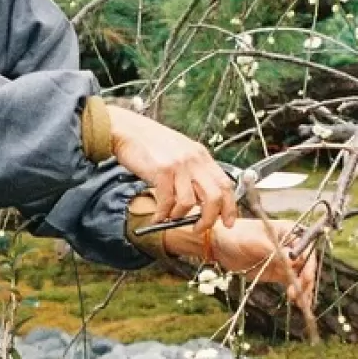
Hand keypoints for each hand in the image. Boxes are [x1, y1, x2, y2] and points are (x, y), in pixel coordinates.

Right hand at [106, 105, 237, 231]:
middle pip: (214, 197)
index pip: (226, 184)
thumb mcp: (180, 153)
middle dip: (209, 219)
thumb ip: (193, 172)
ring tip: (170, 217)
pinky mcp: (162, 170)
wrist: (128, 130)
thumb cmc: (151, 144)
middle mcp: (194, 160)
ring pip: (190, 202)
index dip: (230, 207)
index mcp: (201, 156)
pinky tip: (157, 217)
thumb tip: (201, 201)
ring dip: (179, 216)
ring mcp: (179, 165)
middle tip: (199, 228)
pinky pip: (167, 201)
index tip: (228, 221)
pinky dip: (162, 214)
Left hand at [188, 217, 317, 305]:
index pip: (306, 246)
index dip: (308, 261)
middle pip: (307, 262)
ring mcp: (286, 260)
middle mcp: (291, 245)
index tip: (305, 276)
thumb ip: (274, 251)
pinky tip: (299, 302)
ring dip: (303, 288)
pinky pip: (292, 282)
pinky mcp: (279, 272)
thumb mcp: (254, 242)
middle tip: (299, 291)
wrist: (221, 246)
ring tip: (299, 301)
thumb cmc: (237, 235)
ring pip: (301, 275)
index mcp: (289, 230)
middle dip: (305, 278)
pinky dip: (297, 292)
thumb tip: (294, 260)